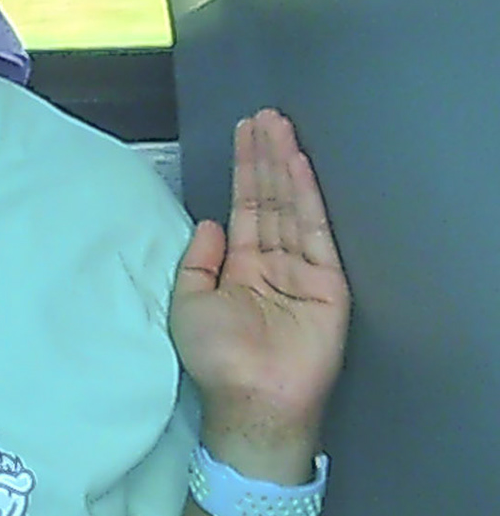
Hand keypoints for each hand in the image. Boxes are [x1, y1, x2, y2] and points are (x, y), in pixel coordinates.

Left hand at [169, 110, 350, 478]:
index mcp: (241, 268)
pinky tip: (297, 166)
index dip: (244, 171)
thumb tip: (209, 222)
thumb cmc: (216, 358)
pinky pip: (314, 232)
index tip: (244, 134)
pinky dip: (305, 197)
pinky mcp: (327, 284)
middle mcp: (272, 264)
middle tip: (263, 116)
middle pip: (269, 200)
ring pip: (289, 207)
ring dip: (283, 166)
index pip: (245, 208)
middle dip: (265, 158)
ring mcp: (301, 272)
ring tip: (278, 127)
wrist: (251, 399)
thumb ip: (197, 260)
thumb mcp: (188, 301)